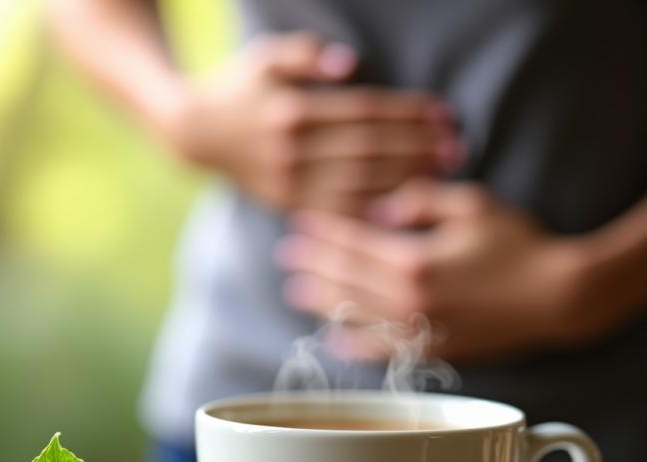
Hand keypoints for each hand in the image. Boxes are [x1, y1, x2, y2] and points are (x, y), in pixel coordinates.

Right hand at [165, 34, 462, 215]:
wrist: (197, 135)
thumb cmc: (239, 88)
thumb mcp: (266, 57)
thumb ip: (307, 56)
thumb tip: (352, 64)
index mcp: (293, 111)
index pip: (365, 113)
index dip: (408, 114)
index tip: (444, 114)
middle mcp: (293, 152)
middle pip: (369, 151)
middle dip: (416, 148)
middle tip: (456, 148)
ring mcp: (289, 184)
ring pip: (358, 185)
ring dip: (403, 180)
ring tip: (441, 175)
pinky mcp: (287, 205)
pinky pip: (337, 214)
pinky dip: (371, 211)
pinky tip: (402, 208)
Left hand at [277, 178, 583, 361]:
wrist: (557, 295)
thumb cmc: (517, 243)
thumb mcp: (471, 204)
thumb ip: (420, 202)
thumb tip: (378, 211)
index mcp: (414, 260)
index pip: (353, 245)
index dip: (322, 234)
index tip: (299, 226)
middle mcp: (408, 300)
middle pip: (346, 281)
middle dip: (313, 266)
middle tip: (286, 256)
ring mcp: (418, 329)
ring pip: (357, 317)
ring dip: (324, 304)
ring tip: (297, 293)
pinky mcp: (433, 350)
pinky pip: (384, 352)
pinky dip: (357, 346)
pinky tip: (336, 340)